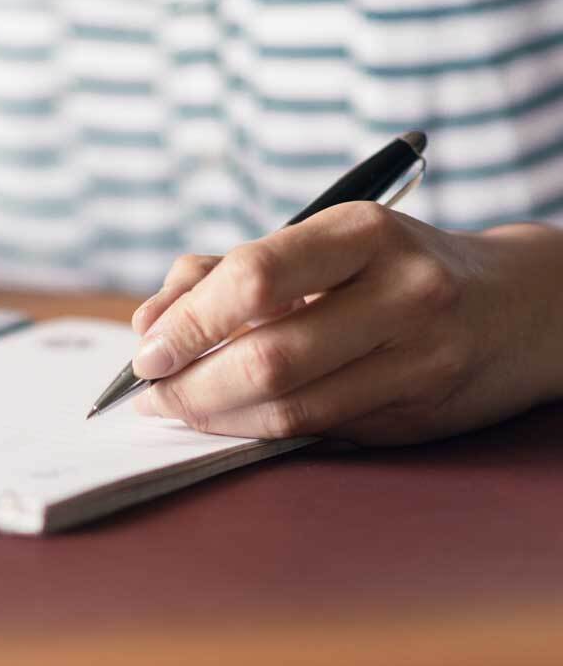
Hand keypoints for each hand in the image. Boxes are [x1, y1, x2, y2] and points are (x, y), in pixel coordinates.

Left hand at [130, 202, 562, 444]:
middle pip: (268, 356)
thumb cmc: (390, 266)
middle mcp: (401, 294)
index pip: (255, 278)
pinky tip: (230, 419)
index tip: (146, 350)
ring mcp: (418, 360)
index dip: (189, 321)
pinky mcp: (416, 414)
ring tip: (177, 409)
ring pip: (290, 409)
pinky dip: (258, 430)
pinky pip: (316, 432)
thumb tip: (148, 323)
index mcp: (363, 234)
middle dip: (190, 384)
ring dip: (216, 417)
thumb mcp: (320, 243)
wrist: (520, 306)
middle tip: (151, 392)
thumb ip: (225, 272)